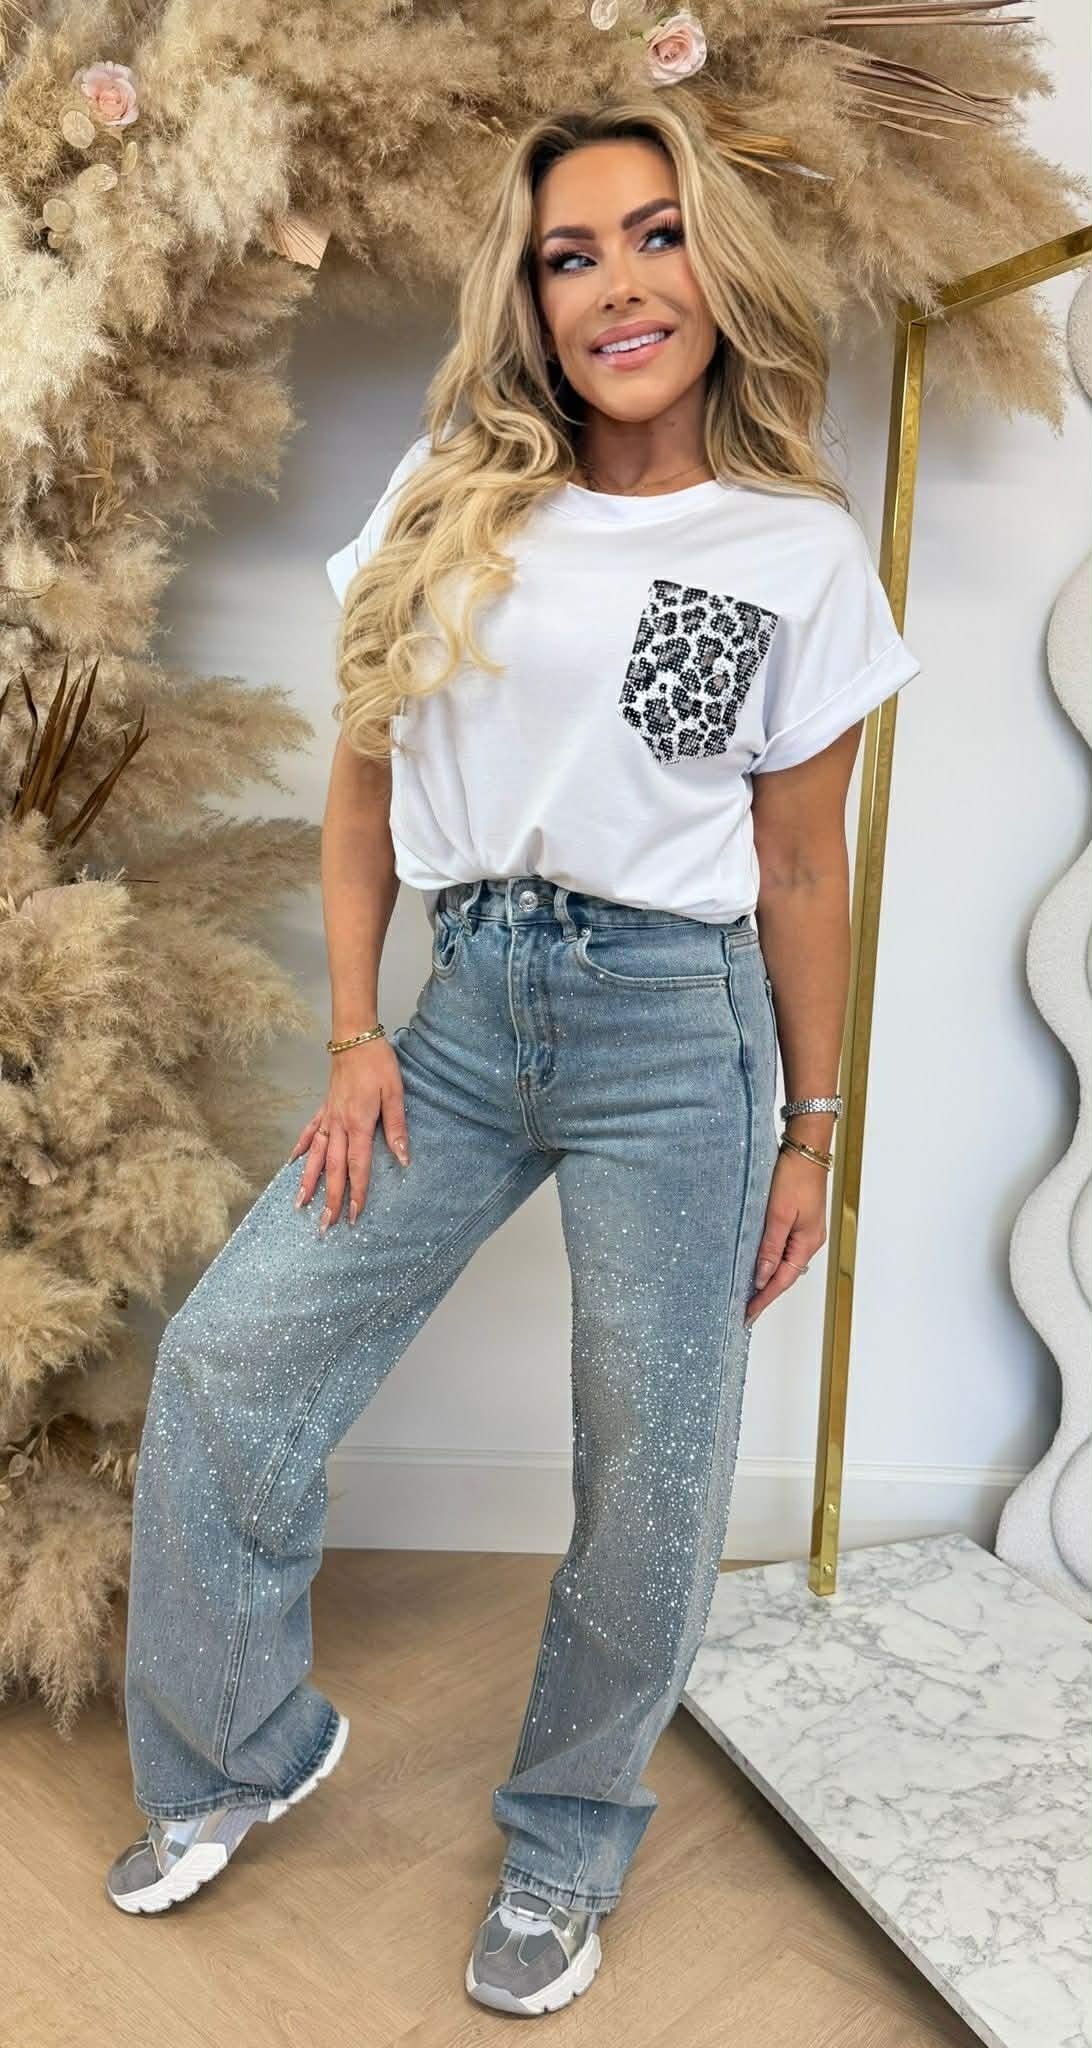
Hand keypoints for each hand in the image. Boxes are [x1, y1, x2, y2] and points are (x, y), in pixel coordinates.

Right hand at [288, 1040, 409, 1233]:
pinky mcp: (324, 1108)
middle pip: (334, 1170)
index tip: (354, 1215)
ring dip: (308, 1181)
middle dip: (330, 1199)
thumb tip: (403, 1159)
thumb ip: (396, 1128)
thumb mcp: (395, 1093)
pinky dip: (301, 1148)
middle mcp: (339, 1126)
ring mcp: (328, 1117)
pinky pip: (310, 1132)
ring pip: (316, 1156)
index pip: (358, 1167)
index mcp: (358, 1124)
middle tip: (325, 1225)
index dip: (356, 1193)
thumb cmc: (378, 1063)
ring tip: (299, 1204)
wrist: (354, 1037)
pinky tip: (292, 1163)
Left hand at [744, 1149, 827, 1325]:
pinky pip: (782, 1248)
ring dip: (766, 1277)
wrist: (806, 1150)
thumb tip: (762, 1277)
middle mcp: (808, 1241)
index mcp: (807, 1243)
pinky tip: (756, 1263)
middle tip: (744, 1309)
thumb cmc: (795, 1177)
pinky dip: (769, 1260)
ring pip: (783, 1262)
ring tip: (747, 1292)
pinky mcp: (798, 1221)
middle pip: (784, 1275)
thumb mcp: (779, 1215)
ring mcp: (805, 1231)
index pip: (782, 1281)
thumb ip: (770, 1247)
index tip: (747, 1315)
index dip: (764, 1299)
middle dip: (765, 1293)